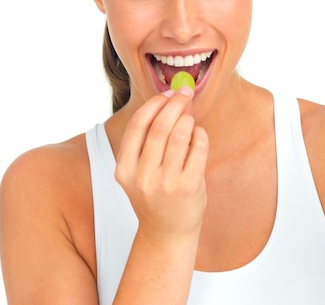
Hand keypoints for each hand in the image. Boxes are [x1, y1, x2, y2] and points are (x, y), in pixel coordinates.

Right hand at [114, 87, 208, 239]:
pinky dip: (200, 134)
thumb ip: (150, 138)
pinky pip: (198, 148)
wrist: (167, 232)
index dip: (154, 104)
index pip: (137, 125)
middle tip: (185, 93)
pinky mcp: (189, 187)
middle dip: (175, 103)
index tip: (167, 93)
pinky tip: (199, 134)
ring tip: (190, 117)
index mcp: (124, 169)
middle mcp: (142, 177)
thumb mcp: (140, 169)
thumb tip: (173, 97)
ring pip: (180, 135)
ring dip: (188, 118)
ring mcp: (166, 184)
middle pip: (160, 126)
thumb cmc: (155, 194)